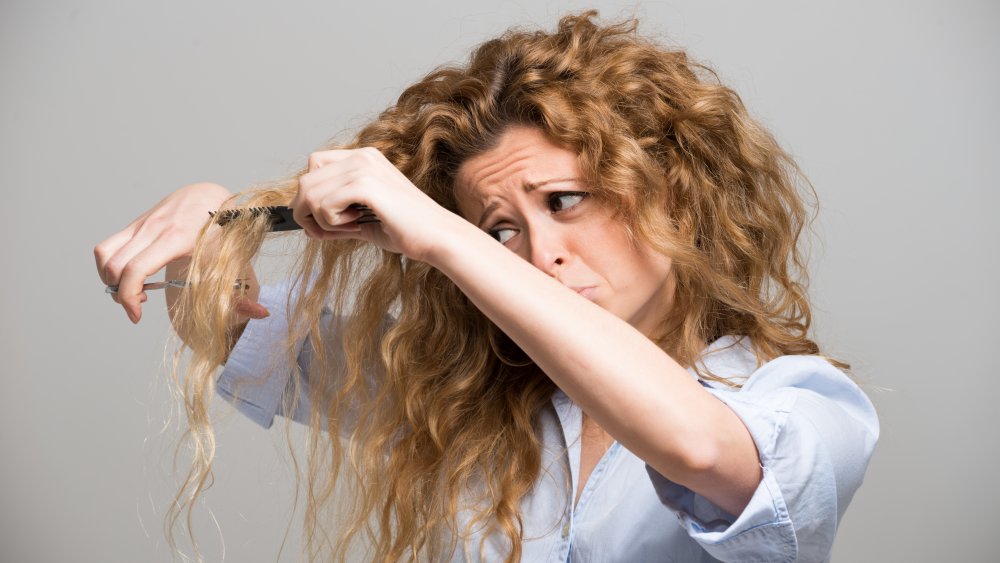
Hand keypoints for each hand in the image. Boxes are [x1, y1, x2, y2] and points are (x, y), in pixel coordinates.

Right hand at [94, 182, 267, 323]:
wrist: (215, 194)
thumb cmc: (226, 230)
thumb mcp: (235, 260)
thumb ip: (245, 291)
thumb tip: (262, 314)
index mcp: (177, 238)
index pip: (135, 270)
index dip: (128, 298)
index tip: (137, 316)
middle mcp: (155, 228)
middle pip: (115, 266)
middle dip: (119, 294)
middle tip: (137, 306)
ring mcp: (142, 223)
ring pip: (104, 253)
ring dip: (109, 278)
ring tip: (132, 290)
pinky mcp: (137, 222)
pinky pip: (109, 244)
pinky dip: (110, 264)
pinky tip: (132, 273)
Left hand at [291, 147, 461, 261]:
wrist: (435, 237)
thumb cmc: (406, 230)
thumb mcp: (363, 219)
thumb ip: (335, 216)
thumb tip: (305, 224)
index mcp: (364, 158)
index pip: (314, 165)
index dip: (309, 194)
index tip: (320, 220)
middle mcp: (362, 157)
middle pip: (306, 180)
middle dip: (307, 212)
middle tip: (326, 232)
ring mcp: (364, 168)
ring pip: (310, 193)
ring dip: (320, 220)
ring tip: (348, 228)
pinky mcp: (366, 185)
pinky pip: (323, 205)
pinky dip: (331, 222)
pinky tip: (354, 225)